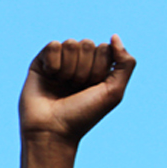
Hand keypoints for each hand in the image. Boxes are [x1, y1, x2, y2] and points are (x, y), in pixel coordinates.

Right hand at [18, 36, 135, 145]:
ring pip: (70, 44)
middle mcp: (78, 64)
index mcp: (96, 69)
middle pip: (87, 44)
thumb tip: (114, 36)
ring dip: (68, 68)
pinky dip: (53, 63)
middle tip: (74, 89)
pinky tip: (50, 76)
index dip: (99, 69)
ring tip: (61, 85)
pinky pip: (53, 45)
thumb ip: (126, 63)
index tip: (91, 89)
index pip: (104, 49)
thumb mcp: (114, 92)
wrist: (51, 131)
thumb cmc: (82, 116)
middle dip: (83, 69)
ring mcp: (59, 62)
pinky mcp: (40, 62)